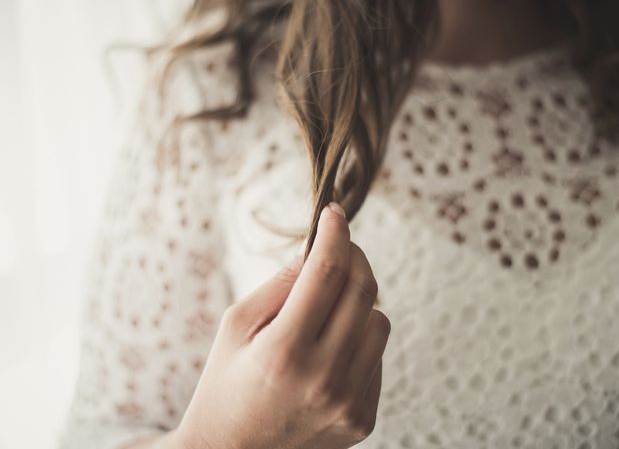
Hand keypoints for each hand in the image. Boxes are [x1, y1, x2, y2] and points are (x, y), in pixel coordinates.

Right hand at [174, 203, 389, 448]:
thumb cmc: (224, 383)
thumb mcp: (236, 326)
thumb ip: (279, 285)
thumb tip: (316, 249)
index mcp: (284, 350)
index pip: (326, 272)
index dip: (334, 233)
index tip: (333, 213)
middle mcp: (324, 378)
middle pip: (363, 290)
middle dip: (354, 255)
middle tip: (338, 246)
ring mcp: (349, 402)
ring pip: (379, 320)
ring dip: (358, 301)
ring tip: (326, 310)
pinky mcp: (363, 418)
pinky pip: (376, 356)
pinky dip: (358, 338)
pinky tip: (330, 349)